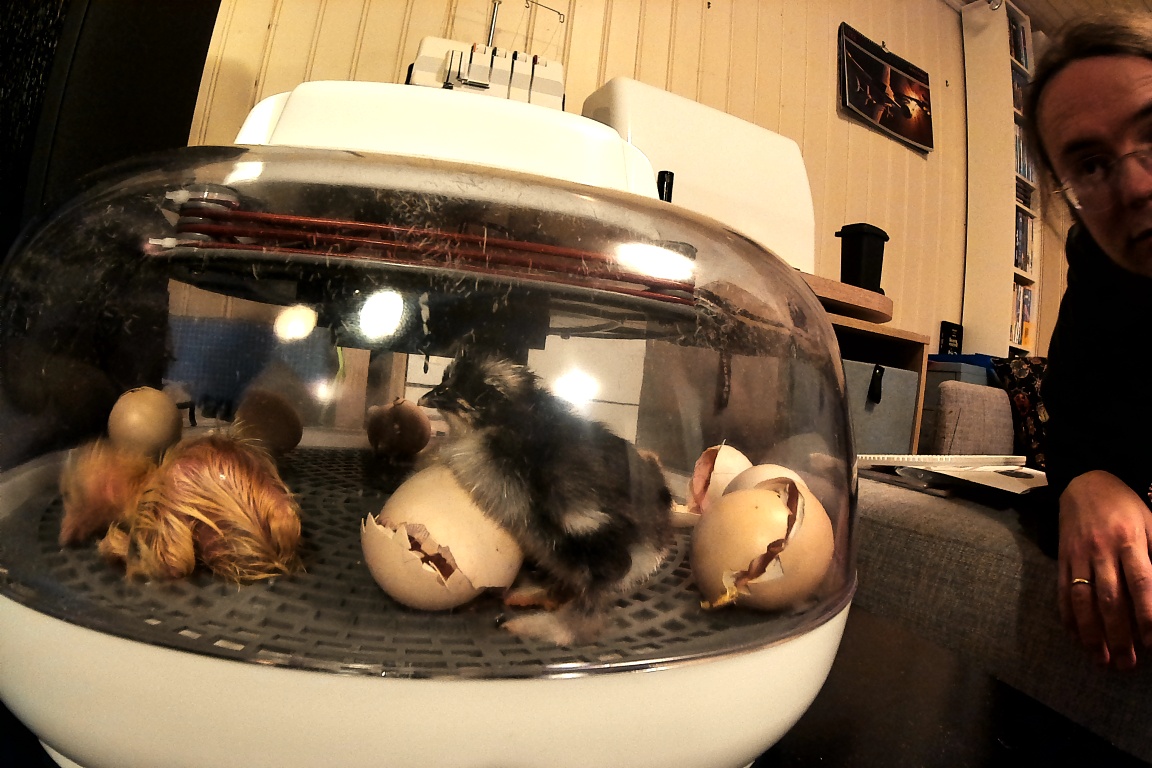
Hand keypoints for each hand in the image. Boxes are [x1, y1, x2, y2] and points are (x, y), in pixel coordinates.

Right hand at [1058, 470, 1151, 669]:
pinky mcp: (1062, 558)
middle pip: (1110, 600)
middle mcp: (1101, 551)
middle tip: (1128, 664)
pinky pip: (1061, 591)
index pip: (1141, 585)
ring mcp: (1077, 556)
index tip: (1151, 643)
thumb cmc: (1126, 506)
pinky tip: (1076, 637)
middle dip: (1119, 636)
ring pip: (1083, 600)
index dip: (1146, 615)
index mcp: (1129, 541)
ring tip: (1101, 660)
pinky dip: (1068, 617)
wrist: (1085, 483)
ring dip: (1091, 633)